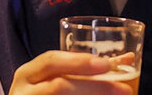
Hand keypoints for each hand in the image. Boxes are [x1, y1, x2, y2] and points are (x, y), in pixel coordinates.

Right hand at [9, 51, 132, 94]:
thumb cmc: (44, 91)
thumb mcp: (54, 76)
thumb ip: (81, 69)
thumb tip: (126, 59)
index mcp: (27, 75)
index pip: (50, 62)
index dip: (78, 62)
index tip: (106, 64)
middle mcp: (25, 92)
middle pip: (59, 86)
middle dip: (94, 86)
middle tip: (123, 89)